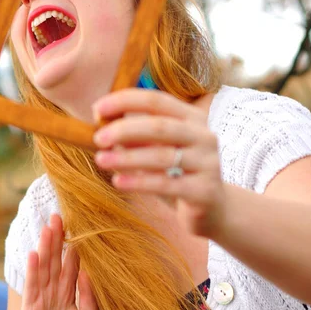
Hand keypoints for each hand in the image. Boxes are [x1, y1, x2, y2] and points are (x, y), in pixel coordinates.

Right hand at [19, 214, 97, 309]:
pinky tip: (34, 254)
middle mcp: (55, 291)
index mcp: (70, 292)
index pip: (71, 263)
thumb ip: (89, 296)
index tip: (76, 224)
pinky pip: (33, 286)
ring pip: (44, 267)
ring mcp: (41, 298)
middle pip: (56, 259)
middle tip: (58, 215)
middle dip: (57, 238)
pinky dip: (33, 270)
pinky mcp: (31, 309)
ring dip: (45, 247)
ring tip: (47, 227)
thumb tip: (88, 271)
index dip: (73, 244)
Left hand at [93, 89, 226, 238]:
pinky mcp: (205, 190)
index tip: (97, 109)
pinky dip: (138, 182)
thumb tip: (101, 121)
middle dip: (124, 130)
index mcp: (192, 118)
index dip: (125, 101)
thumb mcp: (157, 149)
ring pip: (162, 156)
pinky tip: (118, 182)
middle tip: (98, 138)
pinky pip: (166, 184)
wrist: (213, 208)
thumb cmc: (177, 172)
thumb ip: (135, 135)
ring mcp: (208, 163)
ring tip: (101, 160)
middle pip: (159, 126)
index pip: (156, 101)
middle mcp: (204, 136)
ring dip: (126, 157)